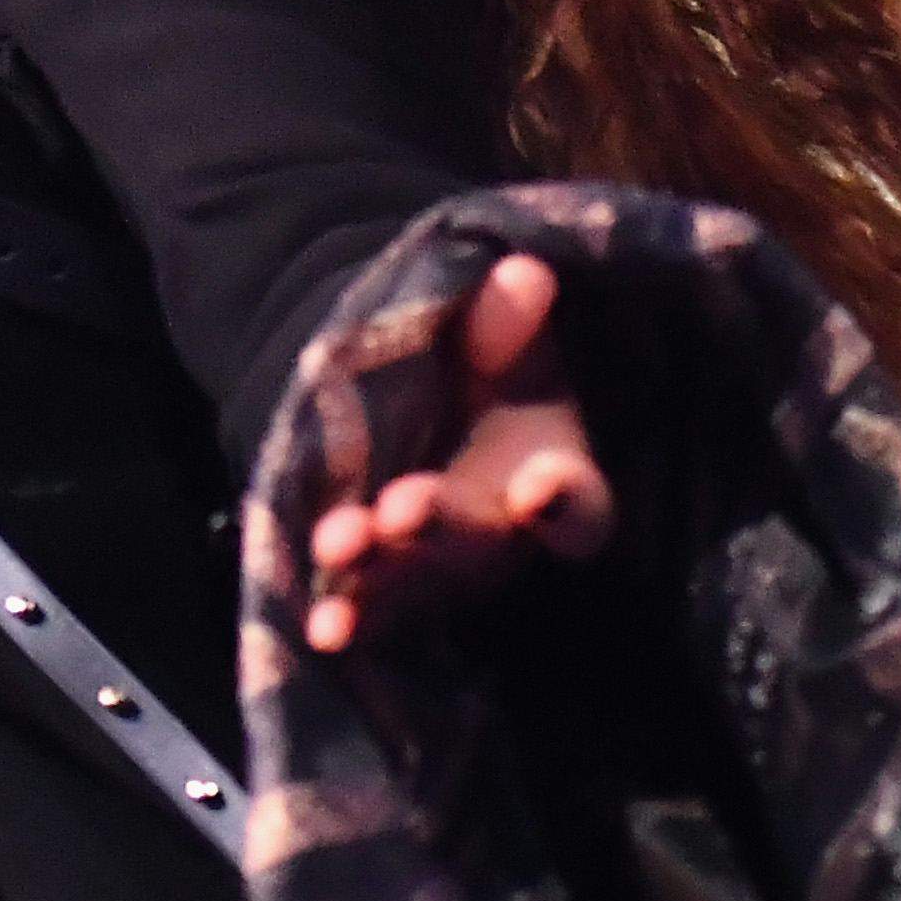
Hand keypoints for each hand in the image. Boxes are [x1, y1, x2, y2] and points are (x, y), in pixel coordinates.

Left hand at [300, 250, 613, 652]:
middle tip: (401, 511)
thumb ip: (508, 317)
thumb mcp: (502, 334)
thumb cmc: (491, 370)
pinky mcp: (394, 587)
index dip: (564, 500)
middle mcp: (506, 535)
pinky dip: (348, 614)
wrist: (433, 403)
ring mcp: (448, 570)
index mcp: (556, 473)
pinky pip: (371, 607)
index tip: (539, 486)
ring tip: (338, 548)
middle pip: (483, 545)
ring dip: (380, 576)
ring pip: (420, 584)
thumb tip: (522, 273)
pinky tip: (322, 627)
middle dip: (442, 528)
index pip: (578, 503)